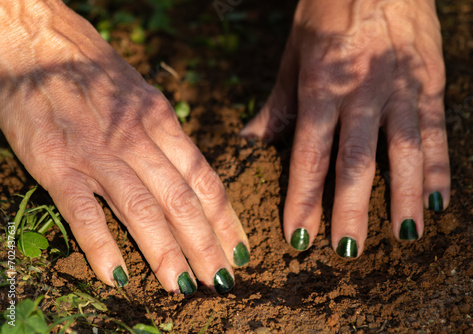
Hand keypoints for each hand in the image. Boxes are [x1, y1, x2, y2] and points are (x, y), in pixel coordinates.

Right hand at [0, 0, 248, 293]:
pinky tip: (119, 275)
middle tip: (221, 279)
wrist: (39, 46)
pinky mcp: (57, 164)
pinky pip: (84, 212)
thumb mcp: (144, 98)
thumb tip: (193, 178)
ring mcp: (98, 153)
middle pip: (182, 200)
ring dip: (166, 252)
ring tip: (184, 286)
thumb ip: (167, 138)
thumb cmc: (96, 73)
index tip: (239, 248)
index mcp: (161, 122)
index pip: (204, 178)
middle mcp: (137, 139)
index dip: (225, 218)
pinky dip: (102, 245)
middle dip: (206, 245)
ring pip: (142, 209)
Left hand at [241, 0, 449, 255]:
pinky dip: (438, 168)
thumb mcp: (294, 55)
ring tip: (404, 237)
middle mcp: (362, 92)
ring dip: (404, 197)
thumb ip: (278, 103)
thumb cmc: (327, 11)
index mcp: (322, 87)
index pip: (310, 154)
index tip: (299, 235)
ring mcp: (401, 88)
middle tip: (348, 251)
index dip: (304, 198)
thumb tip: (252, 142)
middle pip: (356, 160)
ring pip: (403, 150)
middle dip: (352, 208)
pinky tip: (439, 201)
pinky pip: (435, 130)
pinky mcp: (430, 82)